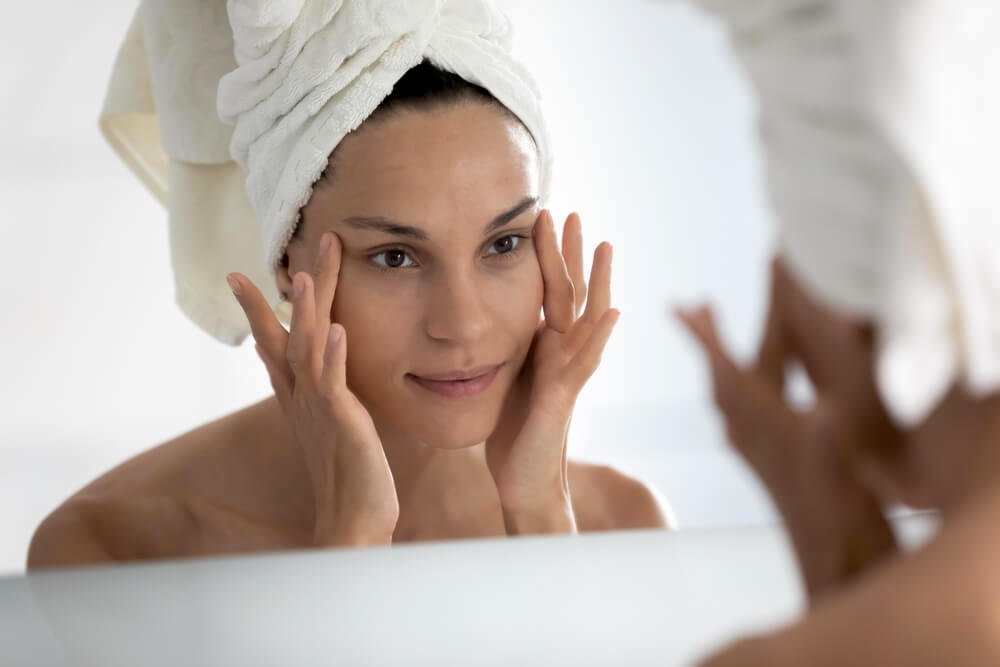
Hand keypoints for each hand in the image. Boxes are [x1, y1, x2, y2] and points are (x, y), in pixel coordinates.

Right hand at [227, 232, 398, 546]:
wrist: (352, 520)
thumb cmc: (348, 474)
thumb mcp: (332, 426)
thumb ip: (323, 396)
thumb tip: (316, 374)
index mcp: (301, 397)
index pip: (276, 344)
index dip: (260, 310)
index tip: (241, 276)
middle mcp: (303, 398)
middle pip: (288, 336)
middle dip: (279, 296)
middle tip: (268, 257)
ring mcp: (320, 409)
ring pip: (308, 350)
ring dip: (307, 312)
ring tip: (305, 275)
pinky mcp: (342, 422)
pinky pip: (335, 385)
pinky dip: (334, 356)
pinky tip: (337, 329)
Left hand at [486, 210, 619, 534]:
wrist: (522, 480)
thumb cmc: (513, 431)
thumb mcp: (505, 376)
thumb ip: (507, 346)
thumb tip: (487, 317)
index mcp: (545, 346)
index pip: (549, 291)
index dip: (547, 256)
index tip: (542, 217)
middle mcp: (561, 354)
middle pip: (571, 294)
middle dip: (572, 254)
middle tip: (574, 213)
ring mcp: (567, 373)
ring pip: (586, 319)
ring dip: (597, 281)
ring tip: (605, 245)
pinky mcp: (562, 397)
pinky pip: (584, 362)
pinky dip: (600, 335)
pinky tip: (613, 310)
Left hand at [677, 258, 898, 600]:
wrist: (837, 560)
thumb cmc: (842, 518)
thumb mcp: (838, 471)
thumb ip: (825, 440)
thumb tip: (823, 410)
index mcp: (764, 429)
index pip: (726, 373)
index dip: (704, 339)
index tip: (676, 308)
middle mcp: (751, 438)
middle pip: (722, 377)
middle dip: (710, 339)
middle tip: (693, 305)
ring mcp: (758, 450)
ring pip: (730, 396)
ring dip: (722, 360)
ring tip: (714, 330)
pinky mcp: (769, 462)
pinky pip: (745, 414)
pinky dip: (741, 387)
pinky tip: (749, 384)